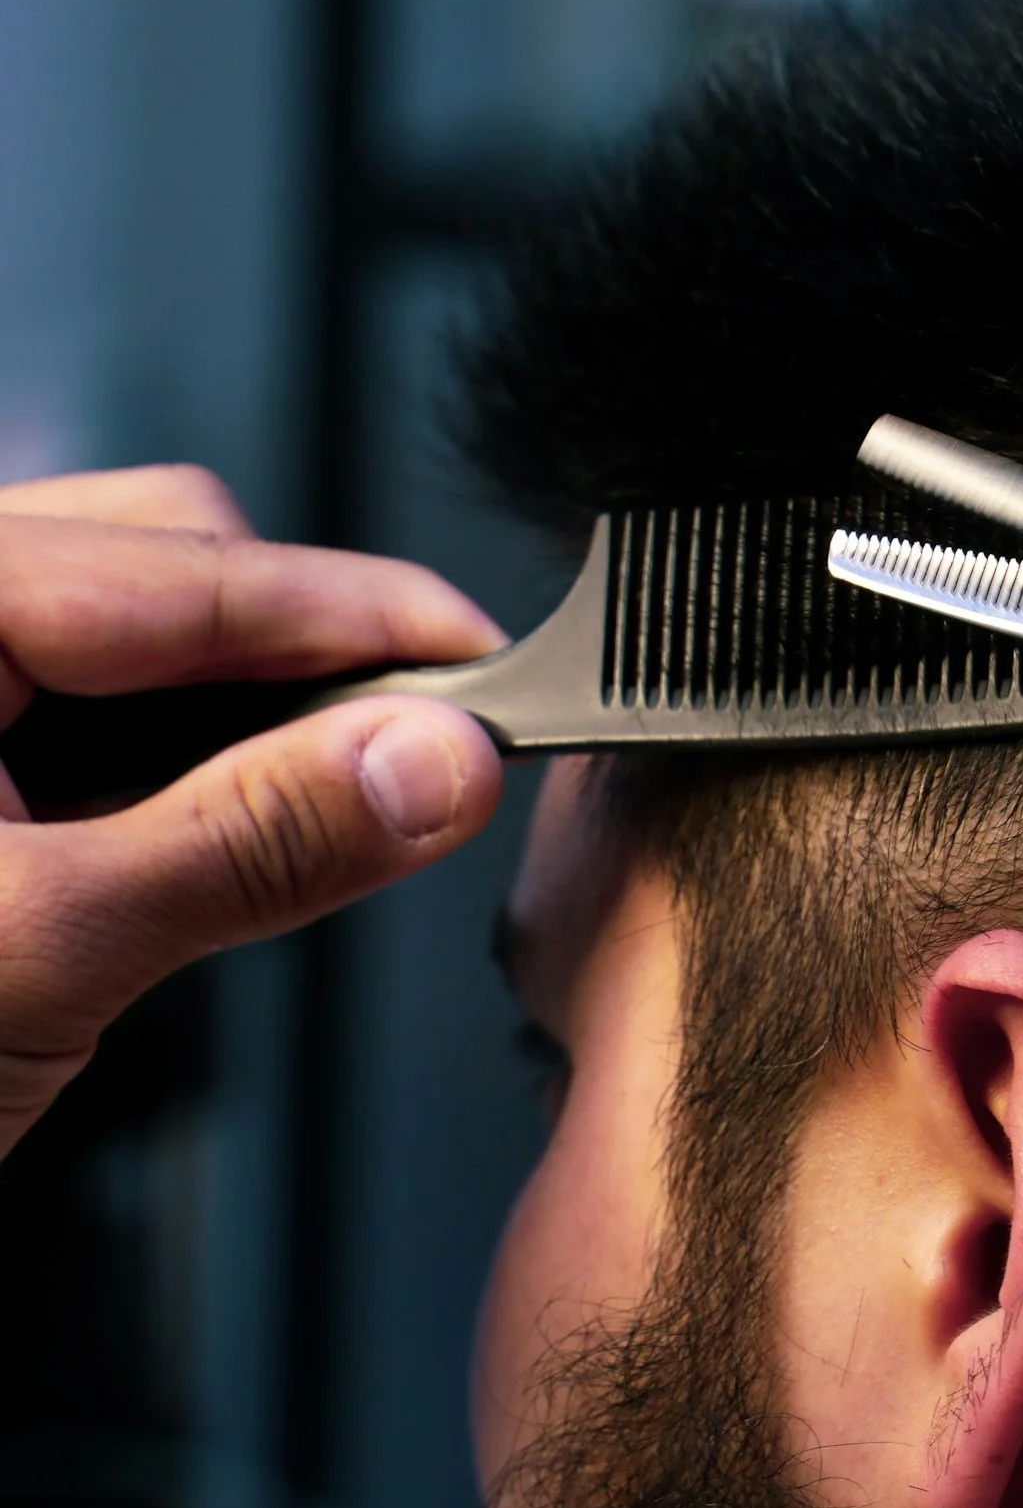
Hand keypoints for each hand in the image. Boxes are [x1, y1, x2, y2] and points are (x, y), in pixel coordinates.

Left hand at [0, 462, 503, 1159]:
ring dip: (239, 703)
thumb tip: (430, 765)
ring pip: (132, 620)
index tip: (489, 668)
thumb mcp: (48, 951)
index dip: (361, 616)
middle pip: (165, 556)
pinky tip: (211, 825)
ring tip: (312, 803)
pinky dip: (172, 750)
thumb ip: (257, 843)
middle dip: (300, 649)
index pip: (185, 567)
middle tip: (417, 758)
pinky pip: (85, 693)